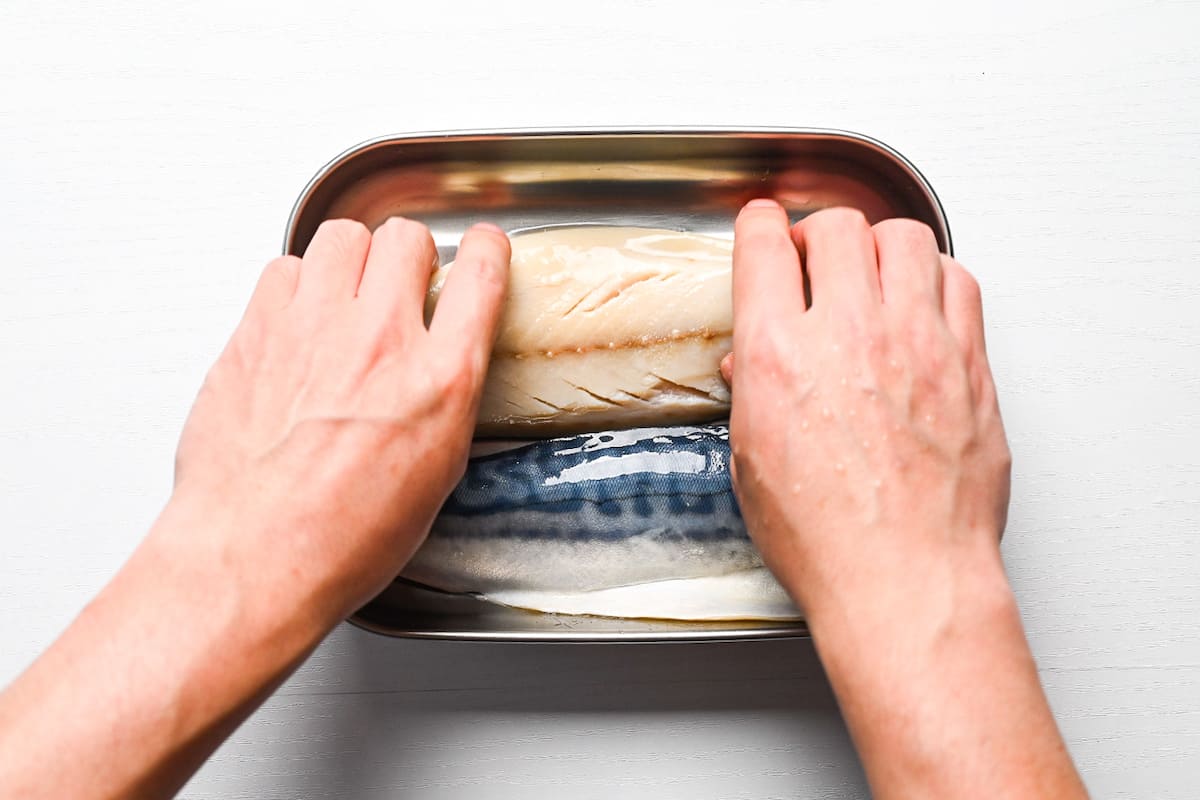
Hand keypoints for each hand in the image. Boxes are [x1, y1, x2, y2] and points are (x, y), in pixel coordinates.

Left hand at [173, 217, 509, 619]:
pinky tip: (299, 321)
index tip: (480, 250)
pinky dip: (298, 285)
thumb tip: (443, 364)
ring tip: (348, 294)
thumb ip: (444, 398)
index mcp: (439, 380)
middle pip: (406, 239)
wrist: (255, 556)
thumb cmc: (342, 536)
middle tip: (403, 283)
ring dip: (354, 259)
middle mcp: (379, 341)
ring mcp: (312, 328)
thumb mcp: (436, 474)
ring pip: (343, 237)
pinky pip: (284, 268)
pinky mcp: (256, 331)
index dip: (484, 251)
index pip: (479, 273)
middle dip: (412, 256)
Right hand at [726, 202, 1085, 798]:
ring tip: (872, 267)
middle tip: (815, 253)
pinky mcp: (968, 363)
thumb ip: (755, 394)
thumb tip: (754, 363)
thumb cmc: (827, 539)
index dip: (760, 226)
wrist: (903, 579)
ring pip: (904, 238)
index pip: (766, 245)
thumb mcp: (752, 463)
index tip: (764, 228)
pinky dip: (935, 275)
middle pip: (838, 228)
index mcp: (779, 355)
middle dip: (818, 232)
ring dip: (879, 244)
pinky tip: (923, 298)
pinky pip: (959, 281)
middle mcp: (848, 334)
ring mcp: (916, 343)